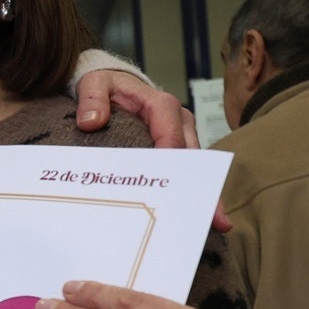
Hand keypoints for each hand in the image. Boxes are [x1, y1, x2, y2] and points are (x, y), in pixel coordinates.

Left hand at [73, 69, 230, 230]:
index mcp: (161, 105)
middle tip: (212, 215)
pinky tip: (197, 218)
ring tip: (216, 224)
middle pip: (192, 157)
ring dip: (203, 195)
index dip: (171, 160)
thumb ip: (92, 98)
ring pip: (196, 169)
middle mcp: (179, 121)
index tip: (168, 185)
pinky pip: (186, 173)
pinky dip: (191, 194)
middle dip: (201, 186)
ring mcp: (181, 137)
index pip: (170, 135)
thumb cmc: (106, 87)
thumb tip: (91, 121)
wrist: (113, 87)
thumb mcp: (93, 83)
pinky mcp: (178, 150)